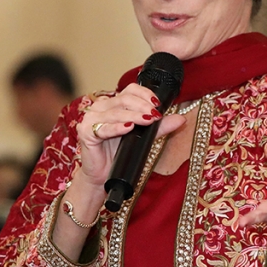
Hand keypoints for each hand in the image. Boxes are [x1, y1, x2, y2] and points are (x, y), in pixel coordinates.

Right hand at [72, 84, 187, 188]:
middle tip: (155, 115)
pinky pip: (103, 128)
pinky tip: (128, 128)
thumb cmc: (119, 155)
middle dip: (142, 106)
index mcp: (113, 104)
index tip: (158, 104)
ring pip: (115, 112)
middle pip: (123, 99)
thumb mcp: (142, 138)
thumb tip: (180, 119)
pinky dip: (117, 127)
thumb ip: (159, 128)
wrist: (102, 176)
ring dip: (134, 116)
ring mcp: (91, 119)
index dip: (144, 94)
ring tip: (148, 120)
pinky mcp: (85, 132)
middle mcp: (100, 107)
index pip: (130, 90)